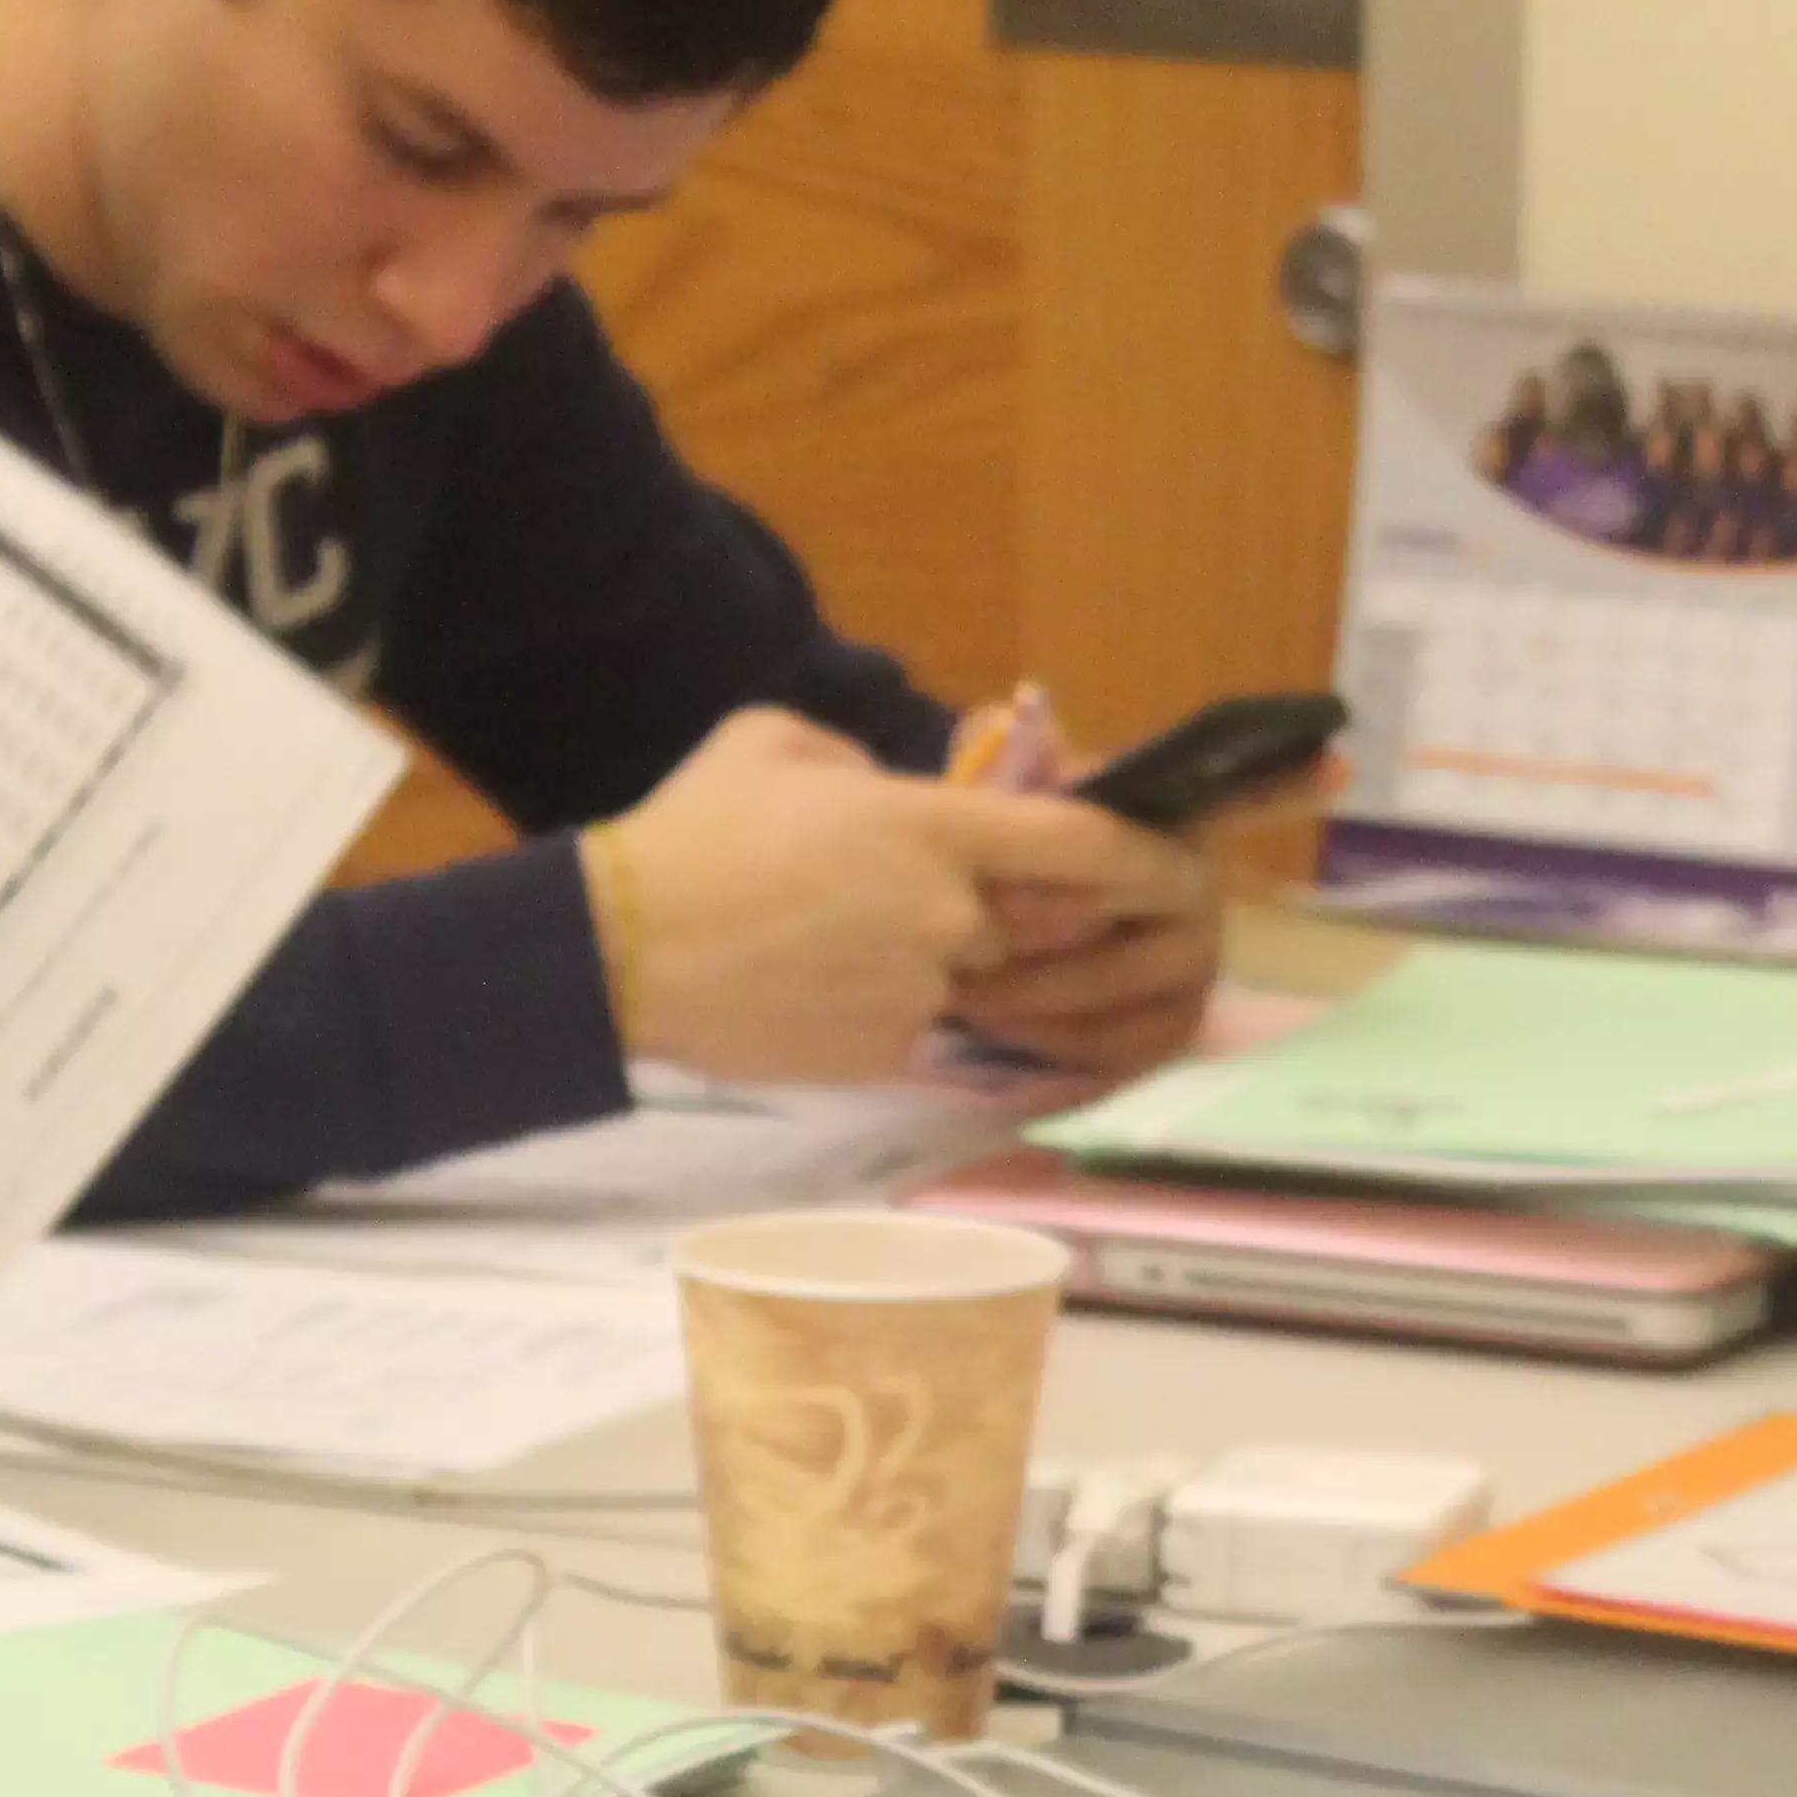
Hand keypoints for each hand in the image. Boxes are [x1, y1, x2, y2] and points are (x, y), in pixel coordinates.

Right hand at [597, 708, 1198, 1084]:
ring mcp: (919, 992)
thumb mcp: (778, 744)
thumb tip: (894, 794)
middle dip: (975, 907)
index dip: (1138, 854)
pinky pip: (912, 1023)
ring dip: (916, 957)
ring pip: (958, 974)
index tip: (1176, 862)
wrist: (621, 952)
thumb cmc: (695, 831)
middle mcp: (946, 916)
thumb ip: (865, 766)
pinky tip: (800, 984)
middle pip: (1014, 918)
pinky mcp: (884, 1052)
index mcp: (931, 829)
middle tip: (879, 894)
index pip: (1077, 843)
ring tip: (819, 937)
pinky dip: (874, 1006)